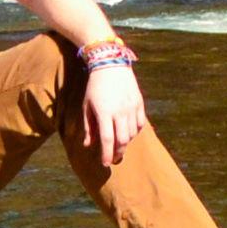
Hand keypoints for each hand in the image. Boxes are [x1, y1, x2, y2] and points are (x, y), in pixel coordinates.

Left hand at [78, 53, 147, 173]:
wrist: (110, 64)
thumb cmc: (95, 86)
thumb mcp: (87, 106)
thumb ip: (88, 126)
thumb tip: (89, 145)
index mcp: (104, 112)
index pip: (107, 139)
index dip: (107, 154)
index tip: (106, 163)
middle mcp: (120, 111)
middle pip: (122, 140)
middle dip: (118, 152)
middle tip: (114, 159)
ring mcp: (131, 107)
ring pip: (132, 133)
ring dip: (125, 142)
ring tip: (119, 145)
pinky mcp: (139, 102)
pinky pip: (139, 124)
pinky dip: (134, 131)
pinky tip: (128, 132)